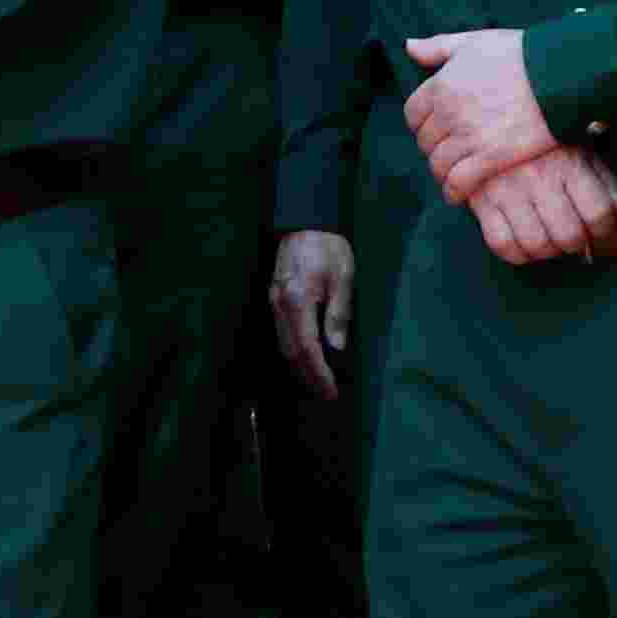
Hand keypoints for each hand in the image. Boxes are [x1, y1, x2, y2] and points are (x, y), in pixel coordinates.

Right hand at [267, 230, 355, 399]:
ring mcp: (273, 303)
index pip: (307, 347)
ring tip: (319, 384)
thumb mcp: (343, 277)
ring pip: (282, 346)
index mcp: (298, 299)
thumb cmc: (328, 246)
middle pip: (290, 352)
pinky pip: (280, 334)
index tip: (331, 389)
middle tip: (327, 395)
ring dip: (299, 368)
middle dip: (308, 377)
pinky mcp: (273, 301)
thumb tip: (337, 347)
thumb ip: (338, 313)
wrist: (305, 223)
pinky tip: (306, 360)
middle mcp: (280, 305)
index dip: (318, 372)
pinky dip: (293, 352)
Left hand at [400, 30, 558, 202]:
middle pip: (425, 141)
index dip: (422, 123)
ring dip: (443, 172)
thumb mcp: (475, 42)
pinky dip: (454, 191)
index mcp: (442, 84)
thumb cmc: (521, 54)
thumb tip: (409, 47)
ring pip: (438, 165)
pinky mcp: (490, 158)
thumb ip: (438, 47)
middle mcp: (449, 112)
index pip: (413, 114)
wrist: (560, 76)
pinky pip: (458, 182)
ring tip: (454, 174)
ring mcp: (468, 137)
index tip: (435, 128)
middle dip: (434, 148)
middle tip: (448, 152)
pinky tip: (459, 194)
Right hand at [463, 145, 616, 264]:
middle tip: (571, 232)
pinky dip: (517, 253)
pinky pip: (501, 244)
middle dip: (576, 242)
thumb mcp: (580, 148)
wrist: (488, 109)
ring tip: (548, 237)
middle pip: (568, 236)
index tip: (598, 223)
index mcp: (568, 162)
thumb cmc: (543, 133)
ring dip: (548, 250)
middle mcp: (538, 177)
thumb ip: (606, 182)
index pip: (598, 214)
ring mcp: (507, 190)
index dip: (603, 226)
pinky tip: (524, 242)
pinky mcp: (481, 200)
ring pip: (536, 245)